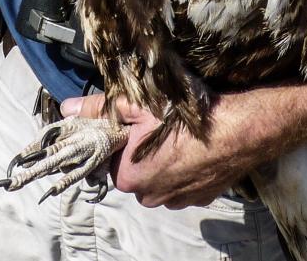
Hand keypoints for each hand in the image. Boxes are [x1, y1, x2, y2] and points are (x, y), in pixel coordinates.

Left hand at [59, 93, 264, 208]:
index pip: (110, 161)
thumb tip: (67, 110)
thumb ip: (99, 109)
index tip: (131, 125)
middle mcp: (150, 196)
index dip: (118, 141)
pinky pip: (183, 184)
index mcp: (128, 177)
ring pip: (159, 179)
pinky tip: (193, 149)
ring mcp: (177, 200)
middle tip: (156, 125)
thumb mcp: (136, 106)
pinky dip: (185, 169)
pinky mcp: (200, 198)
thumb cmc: (185, 117)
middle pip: (134, 172)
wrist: (238, 130)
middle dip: (141, 151)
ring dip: (163, 161)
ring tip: (177, 136)